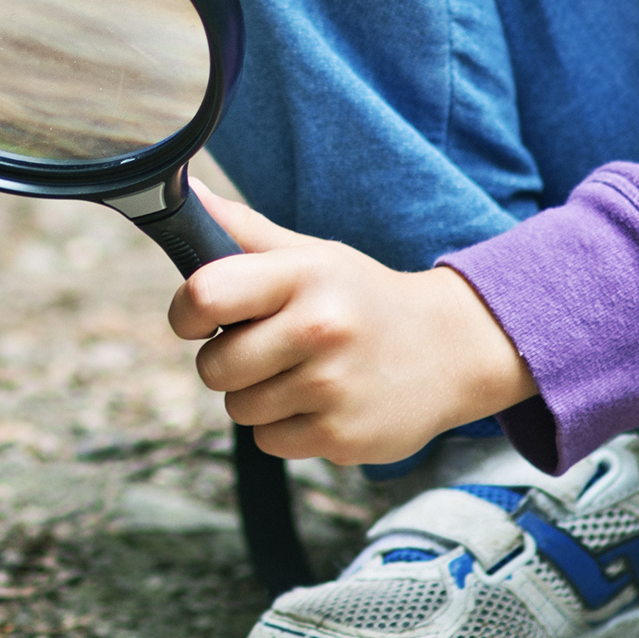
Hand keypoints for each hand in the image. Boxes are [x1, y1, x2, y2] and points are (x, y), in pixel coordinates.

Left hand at [166, 188, 537, 463]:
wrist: (451, 350)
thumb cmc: (363, 299)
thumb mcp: (313, 256)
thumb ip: (244, 232)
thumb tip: (188, 195)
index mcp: (304, 275)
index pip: (205, 295)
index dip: (187, 313)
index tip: (201, 319)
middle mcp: (319, 328)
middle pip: (213, 367)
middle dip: (227, 362)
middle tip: (267, 348)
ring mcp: (332, 386)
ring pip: (238, 409)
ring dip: (258, 397)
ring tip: (303, 374)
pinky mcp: (341, 436)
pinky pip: (267, 442)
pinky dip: (284, 428)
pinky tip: (322, 403)